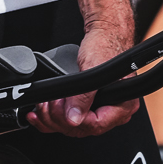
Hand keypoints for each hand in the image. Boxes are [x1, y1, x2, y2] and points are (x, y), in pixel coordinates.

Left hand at [27, 19, 139, 137]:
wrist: (103, 34)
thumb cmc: (105, 46)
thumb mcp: (93, 68)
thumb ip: (84, 95)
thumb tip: (74, 118)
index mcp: (123, 105)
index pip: (96, 124)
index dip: (75, 120)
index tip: (61, 110)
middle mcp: (112, 111)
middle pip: (82, 129)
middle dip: (60, 119)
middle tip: (48, 104)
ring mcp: (99, 109)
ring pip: (73, 127)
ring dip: (53, 119)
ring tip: (42, 107)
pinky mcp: (85, 106)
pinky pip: (68, 119)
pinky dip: (51, 118)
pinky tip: (39, 115)